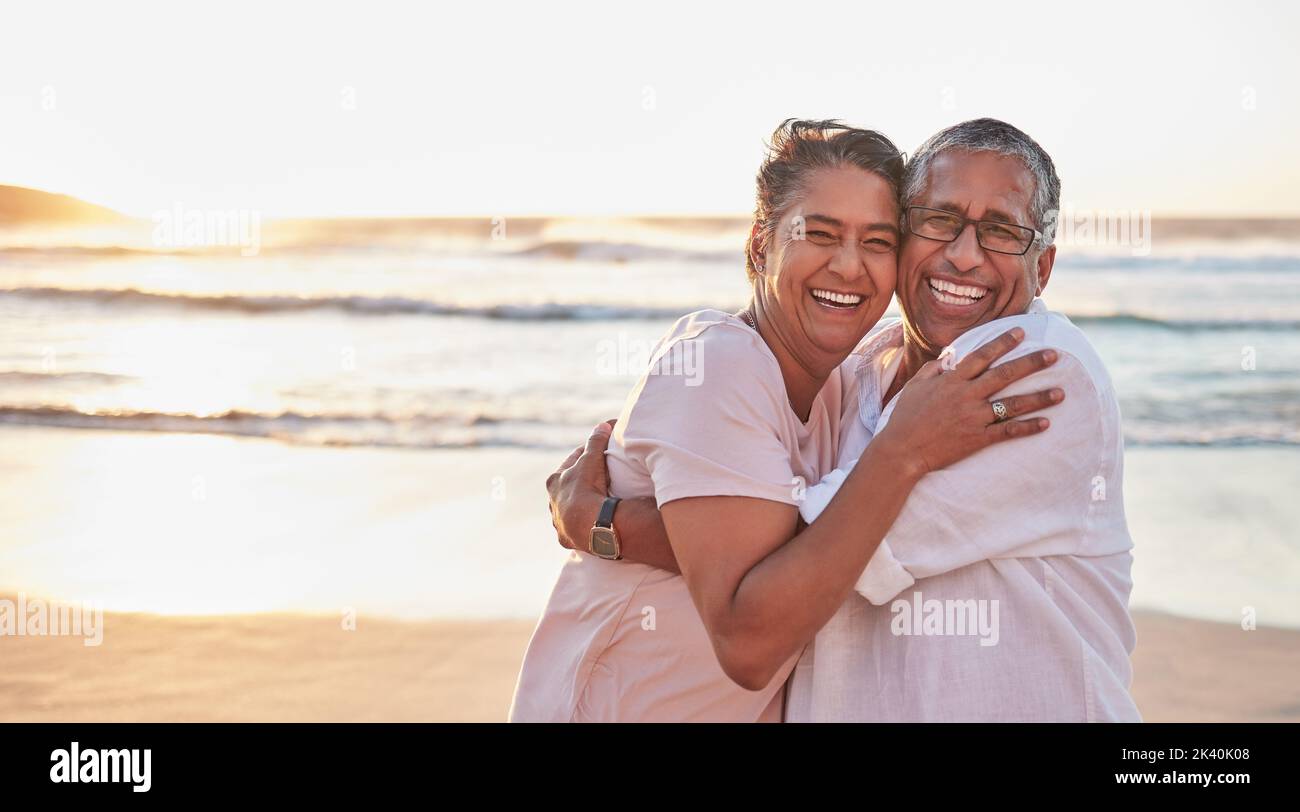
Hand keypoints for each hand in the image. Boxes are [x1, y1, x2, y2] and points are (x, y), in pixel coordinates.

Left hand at [546, 420, 616, 551]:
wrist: (590, 525)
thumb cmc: (587, 489)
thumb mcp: (592, 460)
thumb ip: (596, 442)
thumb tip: (603, 425)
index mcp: (554, 481)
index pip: (571, 464)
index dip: (586, 456)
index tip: (598, 453)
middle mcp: (552, 503)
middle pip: (568, 488)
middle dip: (581, 483)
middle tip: (599, 479)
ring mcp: (558, 522)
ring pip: (569, 510)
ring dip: (580, 507)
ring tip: (597, 504)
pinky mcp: (566, 539)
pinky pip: (575, 531)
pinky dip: (583, 526)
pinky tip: (593, 525)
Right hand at [878, 328, 1062, 478]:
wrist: (902, 450)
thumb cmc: (905, 417)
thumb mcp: (915, 386)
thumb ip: (933, 369)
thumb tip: (948, 358)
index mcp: (952, 380)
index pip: (982, 355)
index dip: (1003, 342)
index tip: (1022, 332)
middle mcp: (966, 396)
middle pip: (1004, 375)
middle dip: (1031, 363)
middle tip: (1054, 354)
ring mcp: (974, 418)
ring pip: (1012, 404)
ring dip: (1039, 398)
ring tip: (1061, 392)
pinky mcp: (978, 439)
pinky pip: (1008, 431)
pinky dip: (1028, 427)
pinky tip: (1046, 423)